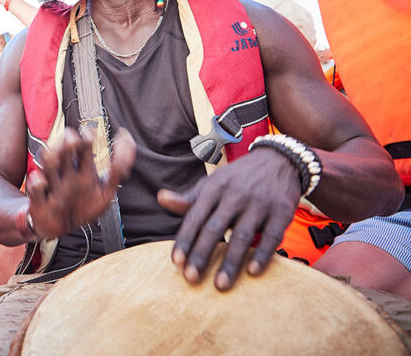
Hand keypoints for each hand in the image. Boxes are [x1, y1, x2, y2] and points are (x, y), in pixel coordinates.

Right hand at [25, 128, 135, 238]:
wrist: (62, 229)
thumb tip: (127, 139)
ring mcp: (53, 186)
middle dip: (67, 144)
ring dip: (50, 159)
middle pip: (64, 152)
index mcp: (81, 169)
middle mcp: (66, 174)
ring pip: (47, 167)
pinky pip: (35, 191)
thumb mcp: (106, 190)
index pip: (82, 147)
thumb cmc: (84, 207)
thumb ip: (120, 168)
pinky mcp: (40, 202)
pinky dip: (36, 184)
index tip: (89, 134)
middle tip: (72, 141)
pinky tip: (41, 181)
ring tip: (54, 156)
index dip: (86, 137)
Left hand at [157, 147, 299, 290]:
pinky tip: (252, 271)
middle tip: (191, 278)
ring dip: (231, 261)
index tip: (176, 262)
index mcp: (214, 188)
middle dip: (202, 254)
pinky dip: (263, 254)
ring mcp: (259, 203)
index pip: (195, 217)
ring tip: (220, 284)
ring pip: (242, 235)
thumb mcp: (213, 182)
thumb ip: (189, 197)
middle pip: (215, 228)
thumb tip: (161, 199)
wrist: (279, 159)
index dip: (185, 240)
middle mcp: (235, 195)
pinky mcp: (282, 211)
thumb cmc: (239, 177)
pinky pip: (272, 235)